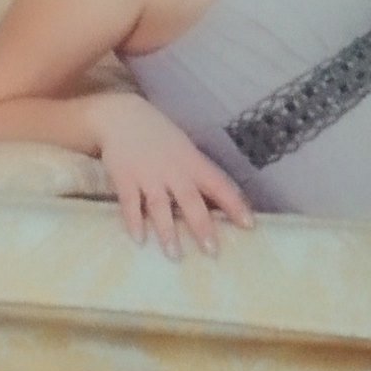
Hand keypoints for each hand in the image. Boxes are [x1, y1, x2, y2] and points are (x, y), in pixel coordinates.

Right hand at [90, 93, 252, 258]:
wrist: (122, 116)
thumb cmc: (159, 136)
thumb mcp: (185, 149)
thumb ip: (198, 173)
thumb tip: (221, 202)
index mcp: (192, 162)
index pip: (218, 185)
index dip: (234, 204)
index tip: (249, 225)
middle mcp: (173, 170)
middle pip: (190, 200)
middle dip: (202, 226)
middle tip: (212, 251)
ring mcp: (148, 175)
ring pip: (160, 206)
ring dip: (167, 231)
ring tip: (175, 254)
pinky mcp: (125, 178)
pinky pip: (130, 203)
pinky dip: (134, 221)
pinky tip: (140, 239)